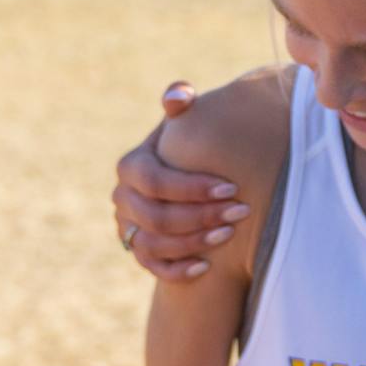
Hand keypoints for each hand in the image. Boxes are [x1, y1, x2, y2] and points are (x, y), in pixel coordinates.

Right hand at [112, 82, 249, 280]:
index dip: (192, 187)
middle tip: (242, 212)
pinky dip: (178, 269)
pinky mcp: (138, 251)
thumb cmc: (189, 149)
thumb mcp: (184, 125)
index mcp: (132, 166)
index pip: (154, 180)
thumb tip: (180, 96)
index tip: (232, 188)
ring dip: (195, 242)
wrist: (182, 184)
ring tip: (230, 234)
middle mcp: (123, 198)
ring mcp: (128, 227)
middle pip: (157, 216)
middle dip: (202, 216)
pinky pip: (153, 267)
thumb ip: (182, 106)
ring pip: (154, 244)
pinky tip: (207, 266)